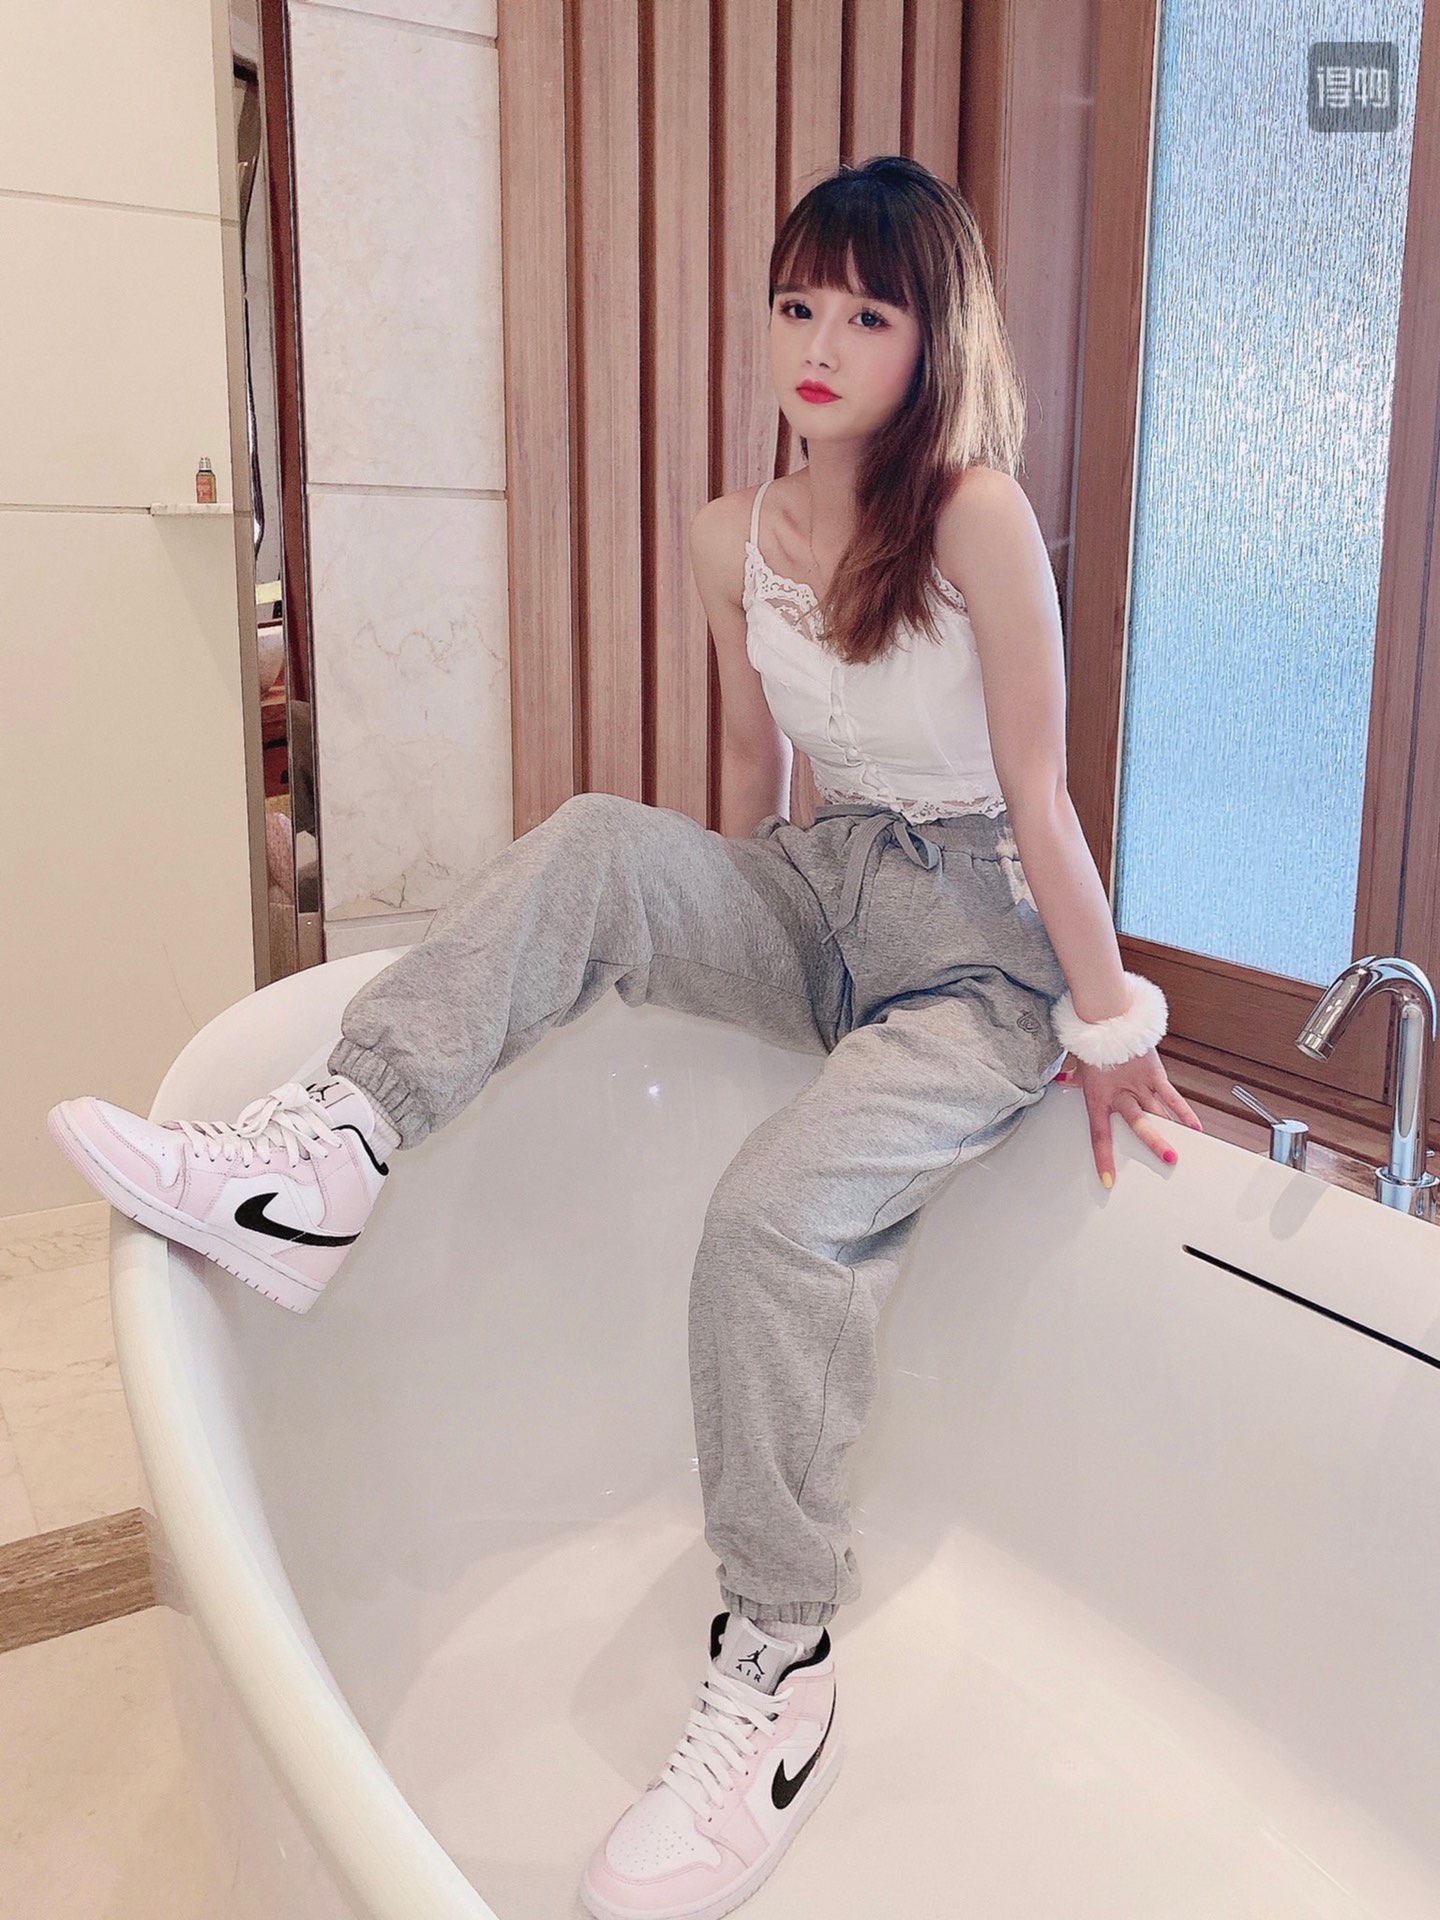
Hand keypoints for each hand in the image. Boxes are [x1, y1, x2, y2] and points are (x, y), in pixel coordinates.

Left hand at [1054, 1049, 1203, 1186]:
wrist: (1106, 1017)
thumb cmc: (1092, 1042)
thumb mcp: (1079, 1064)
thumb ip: (1074, 1080)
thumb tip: (1062, 1082)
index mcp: (1098, 1097)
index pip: (1100, 1134)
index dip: (1104, 1158)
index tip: (1109, 1180)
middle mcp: (1120, 1094)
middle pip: (1138, 1123)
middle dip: (1153, 1142)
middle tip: (1166, 1160)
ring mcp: (1139, 1084)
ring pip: (1157, 1112)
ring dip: (1170, 1131)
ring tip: (1181, 1150)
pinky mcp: (1154, 1074)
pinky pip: (1171, 1096)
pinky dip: (1183, 1112)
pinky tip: (1194, 1126)